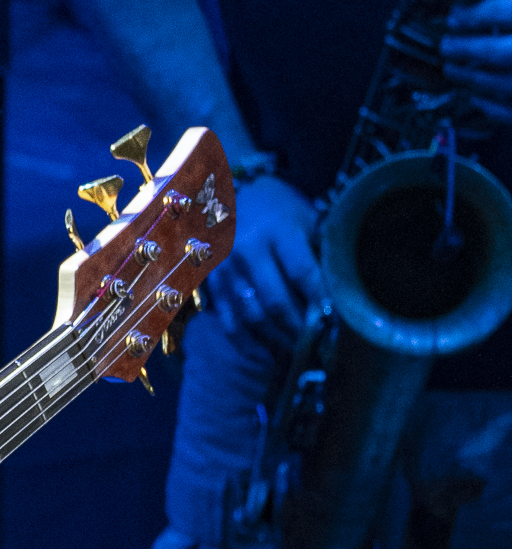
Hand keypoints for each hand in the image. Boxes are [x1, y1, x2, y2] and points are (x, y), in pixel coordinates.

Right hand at [201, 173, 320, 349]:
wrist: (231, 194)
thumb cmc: (279, 209)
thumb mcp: (305, 219)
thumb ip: (319, 253)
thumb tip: (339, 296)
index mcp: (278, 230)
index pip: (303, 273)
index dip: (319, 302)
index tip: (334, 324)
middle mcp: (247, 250)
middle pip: (275, 301)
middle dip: (298, 329)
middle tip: (316, 347)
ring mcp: (224, 268)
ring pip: (251, 316)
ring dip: (275, 340)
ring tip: (295, 354)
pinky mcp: (209, 281)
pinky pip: (228, 318)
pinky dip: (247, 340)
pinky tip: (265, 350)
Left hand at [443, 0, 511, 123]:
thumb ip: (511, 5)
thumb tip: (473, 6)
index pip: (501, 11)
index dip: (473, 14)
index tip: (454, 17)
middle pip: (496, 51)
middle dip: (465, 48)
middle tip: (445, 46)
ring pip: (500, 84)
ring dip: (471, 77)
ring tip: (452, 70)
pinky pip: (508, 112)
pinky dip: (490, 106)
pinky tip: (476, 98)